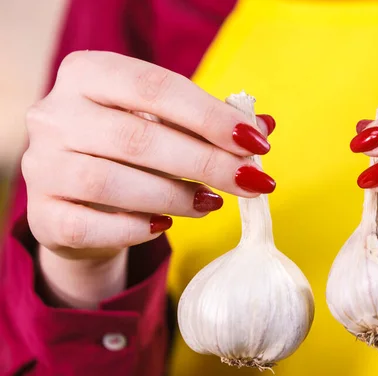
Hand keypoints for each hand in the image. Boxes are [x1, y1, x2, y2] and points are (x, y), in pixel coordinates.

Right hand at [23, 51, 275, 306]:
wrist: (82, 198)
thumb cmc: (132, 151)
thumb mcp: (167, 125)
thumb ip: (210, 122)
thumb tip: (265, 123)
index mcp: (88, 73)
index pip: (156, 88)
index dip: (211, 117)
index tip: (257, 142)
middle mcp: (54, 114)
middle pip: (139, 138)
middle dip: (207, 163)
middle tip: (252, 181)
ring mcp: (41, 166)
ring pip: (113, 184)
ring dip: (175, 197)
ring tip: (211, 204)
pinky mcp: (42, 216)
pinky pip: (90, 227)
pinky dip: (136, 229)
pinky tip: (165, 225)